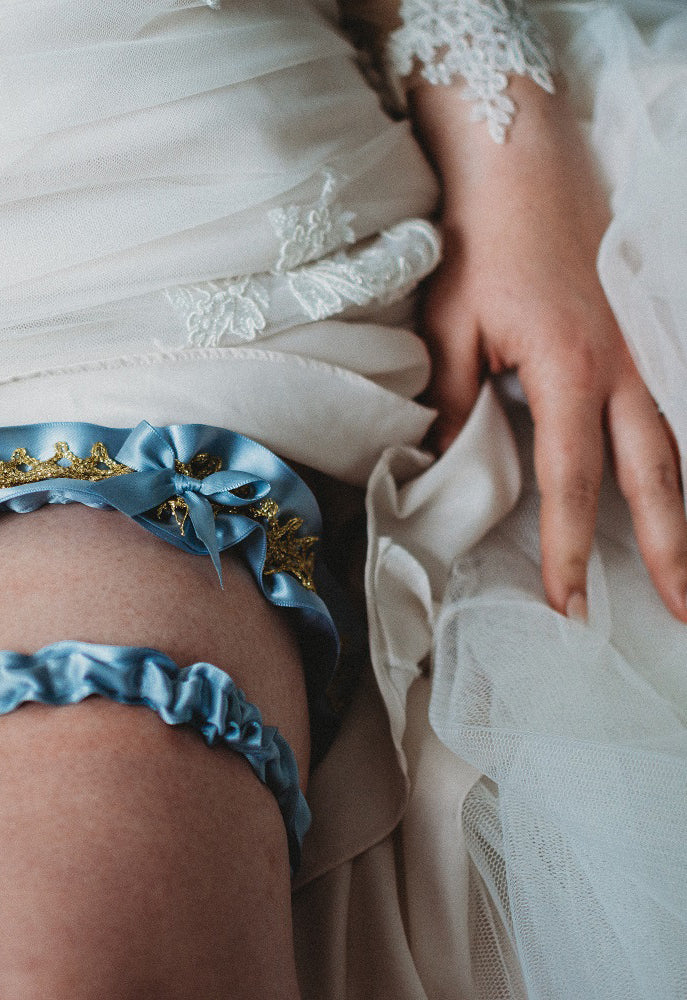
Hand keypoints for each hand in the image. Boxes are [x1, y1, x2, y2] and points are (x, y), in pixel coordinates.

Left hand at [411, 77, 686, 621]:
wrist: (524, 160)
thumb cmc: (484, 239)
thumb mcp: (452, 325)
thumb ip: (456, 402)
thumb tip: (447, 464)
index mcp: (570, 371)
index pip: (571, 484)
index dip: (569, 551)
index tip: (569, 606)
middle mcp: (624, 369)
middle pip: (656, 480)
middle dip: (673, 553)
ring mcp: (647, 349)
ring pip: (679, 448)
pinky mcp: (649, 333)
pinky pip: (677, 409)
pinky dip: (685, 459)